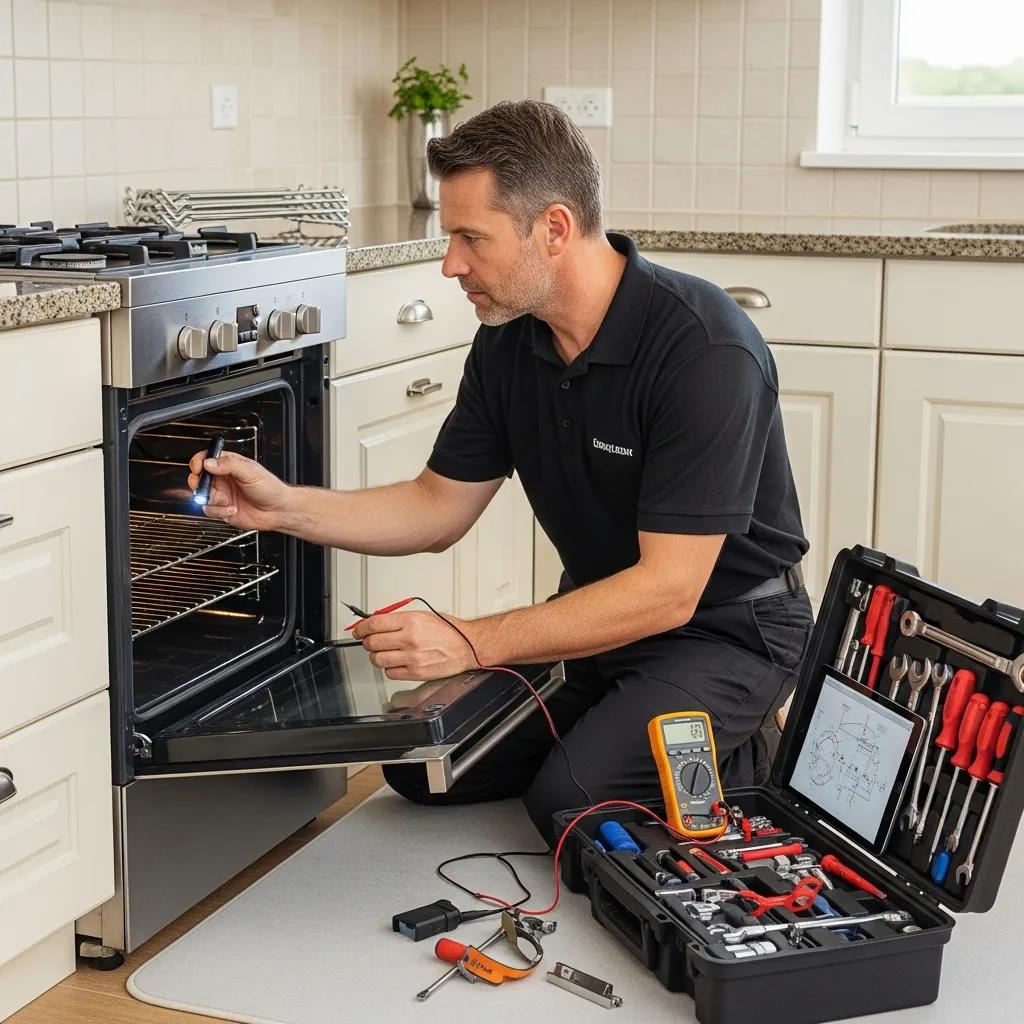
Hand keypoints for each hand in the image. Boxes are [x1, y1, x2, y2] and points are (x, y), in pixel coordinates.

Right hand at [186, 449, 291, 530]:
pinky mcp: (221, 510)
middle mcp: (222, 479)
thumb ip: (229, 465)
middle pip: (198, 478)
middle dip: (198, 484)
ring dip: (212, 499)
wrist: (278, 511)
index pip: (206, 458)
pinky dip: (219, 511)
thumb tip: (209, 462)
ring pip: (201, 496)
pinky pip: (209, 510)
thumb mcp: (251, 472)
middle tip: (206, 487)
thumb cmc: (270, 488)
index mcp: (229, 465)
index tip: (199, 467)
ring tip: (226, 500)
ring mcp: (221, 495)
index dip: (198, 462)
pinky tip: (233, 509)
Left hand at [352, 610, 476, 680]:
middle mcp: (410, 639)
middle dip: (367, 641)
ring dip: (376, 655)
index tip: (358, 629)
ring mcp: (412, 658)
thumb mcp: (423, 615)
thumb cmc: (448, 630)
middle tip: (369, 640)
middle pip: (372, 643)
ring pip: (378, 659)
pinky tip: (397, 661)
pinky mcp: (416, 673)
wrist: (466, 646)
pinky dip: (389, 668)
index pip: (374, 624)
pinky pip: (390, 673)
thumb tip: (376, 622)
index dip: (361, 627)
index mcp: (411, 621)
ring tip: (384, 651)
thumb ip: (398, 618)